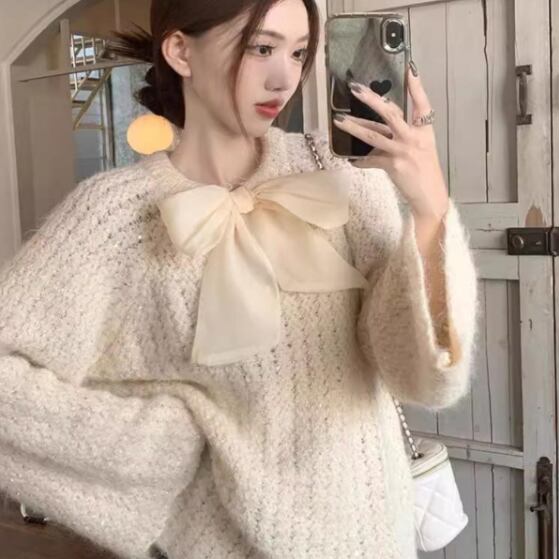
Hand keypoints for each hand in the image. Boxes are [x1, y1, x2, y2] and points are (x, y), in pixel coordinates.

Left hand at [333, 64, 448, 221]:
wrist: (429, 195)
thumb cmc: (424, 170)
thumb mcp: (420, 147)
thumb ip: (402, 135)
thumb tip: (377, 128)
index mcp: (424, 130)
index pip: (422, 104)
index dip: (416, 87)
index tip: (410, 68)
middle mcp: (413, 138)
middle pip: (391, 113)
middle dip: (372, 99)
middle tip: (356, 88)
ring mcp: (402, 151)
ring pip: (374, 135)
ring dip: (354, 127)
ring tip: (339, 120)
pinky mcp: (392, 166)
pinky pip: (370, 161)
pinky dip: (360, 161)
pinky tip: (351, 160)